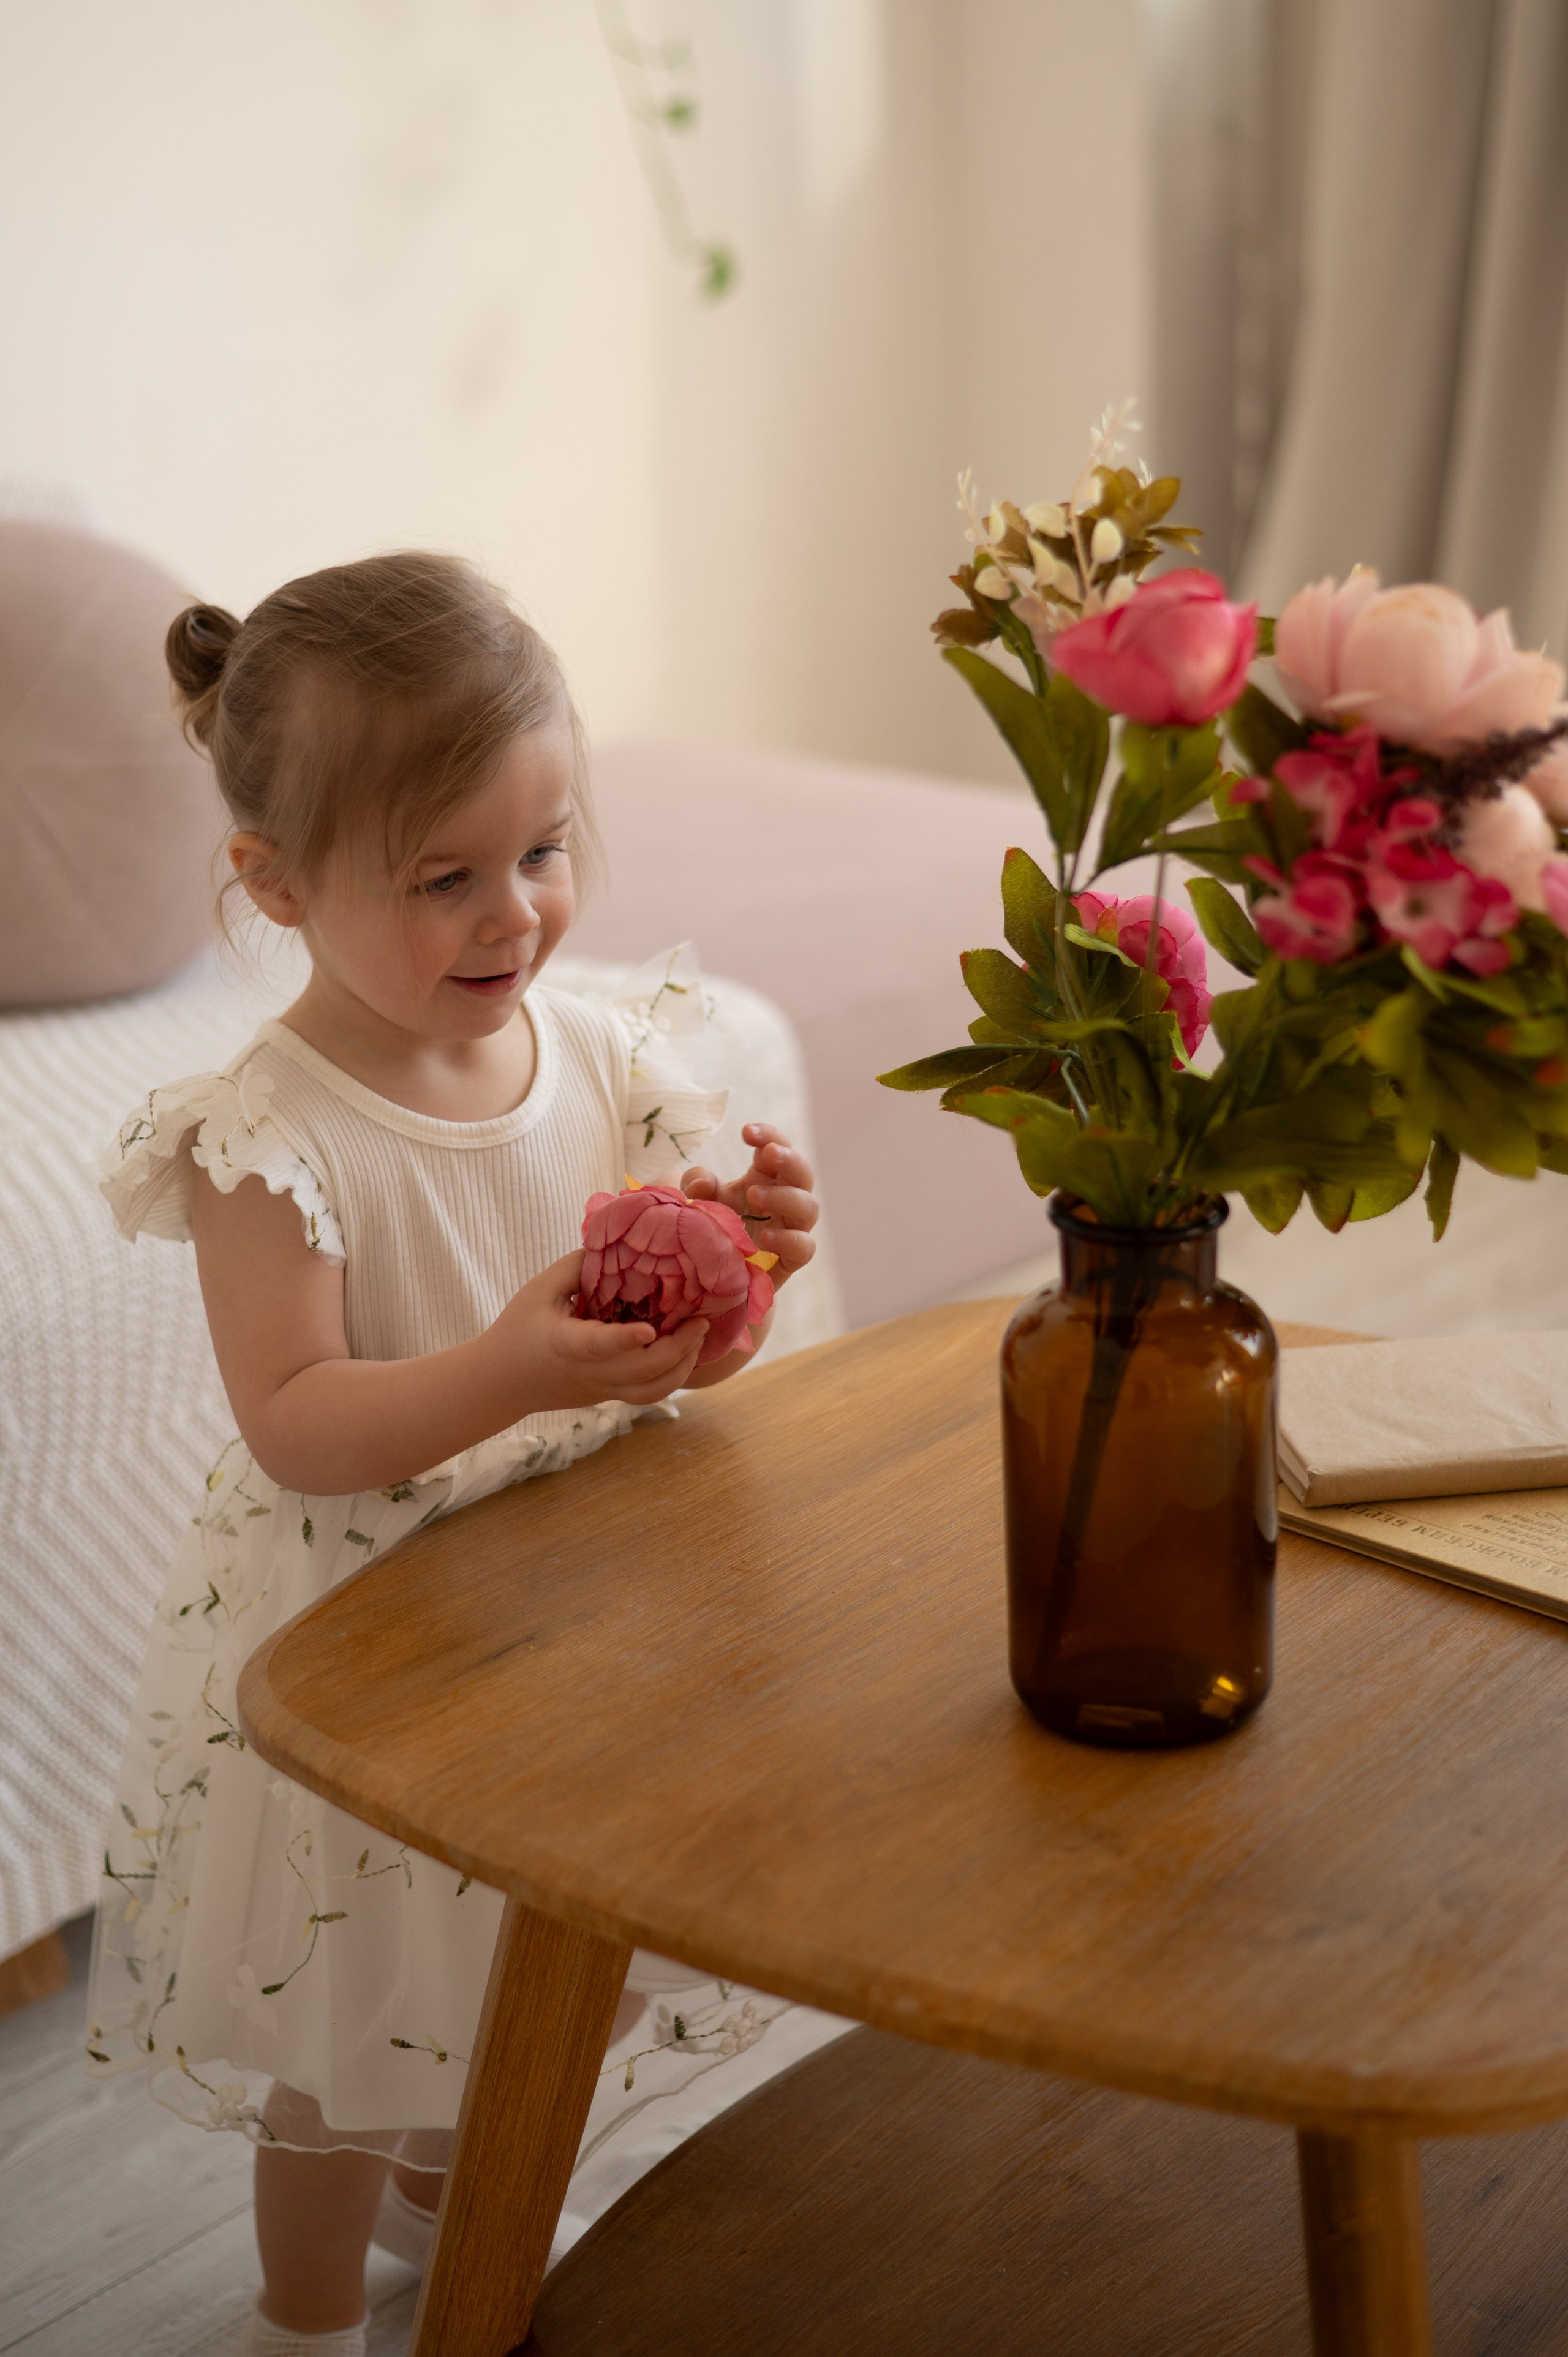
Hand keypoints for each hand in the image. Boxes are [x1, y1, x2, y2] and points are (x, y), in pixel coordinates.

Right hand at [487, 1251, 709, 1411]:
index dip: (626, 1339)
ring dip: (682, 1367)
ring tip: (698, 1337)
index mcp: (568, 1345)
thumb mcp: (538, 1290)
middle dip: (679, 1348)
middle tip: (701, 1320)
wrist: (500, 1383)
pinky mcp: (609, 1396)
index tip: (650, 1328)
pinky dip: (672, 1375)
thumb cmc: (517, 1329)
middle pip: (644, 1372)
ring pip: (653, 1392)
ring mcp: (602, 1389)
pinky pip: (648, 1394)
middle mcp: (591, 1372)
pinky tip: (684, 1350)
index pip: (600, 1346)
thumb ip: (575, 1267)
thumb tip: (614, 1247)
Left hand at [681, 1123, 818, 1288]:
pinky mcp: (790, 1260)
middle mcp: (784, 1198)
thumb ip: (697, 1185)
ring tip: (754, 1195)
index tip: (746, 1132)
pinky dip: (789, 1239)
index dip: (768, 1135)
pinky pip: (805, 1247)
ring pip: (808, 1206)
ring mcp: (791, 1229)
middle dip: (789, 1158)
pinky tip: (765, 1237)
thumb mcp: (699, 1201)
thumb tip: (700, 1183)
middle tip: (768, 1153)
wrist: (712, 1277)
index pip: (776, 1147)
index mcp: (764, 1176)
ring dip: (785, 1197)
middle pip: (802, 1172)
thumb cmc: (712, 1228)